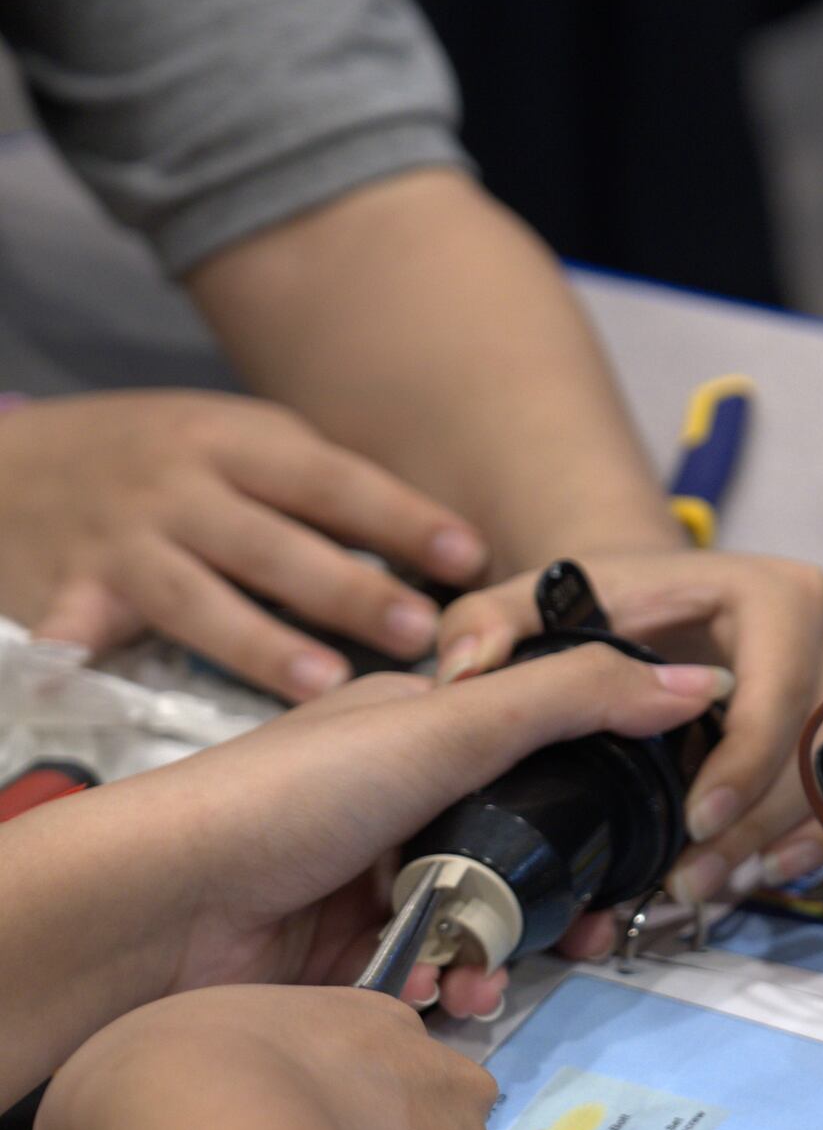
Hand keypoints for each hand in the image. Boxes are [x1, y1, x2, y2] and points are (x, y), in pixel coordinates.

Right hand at [0, 390, 489, 699]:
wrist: (8, 457)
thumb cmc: (151, 456)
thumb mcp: (232, 440)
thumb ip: (311, 485)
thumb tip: (429, 539)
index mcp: (234, 442)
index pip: (332, 480)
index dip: (401, 518)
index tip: (470, 557)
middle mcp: (179, 488)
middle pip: (273, 543)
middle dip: (349, 588)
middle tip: (421, 630)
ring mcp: (120, 542)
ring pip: (197, 597)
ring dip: (262, 643)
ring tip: (329, 685)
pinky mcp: (61, 590)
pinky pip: (77, 627)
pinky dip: (80, 655)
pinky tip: (105, 688)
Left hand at [15, 645, 728, 1024]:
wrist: (164, 907)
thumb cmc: (293, 793)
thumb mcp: (449, 725)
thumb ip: (577, 699)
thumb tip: (708, 680)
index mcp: (427, 723)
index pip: (549, 744)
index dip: (607, 787)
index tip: (656, 830)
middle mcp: (408, 796)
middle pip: (528, 844)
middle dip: (562, 894)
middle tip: (596, 927)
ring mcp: (381, 876)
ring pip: (488, 917)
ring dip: (503, 955)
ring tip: (493, 978)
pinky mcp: (357, 950)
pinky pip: (439, 971)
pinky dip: (452, 989)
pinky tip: (445, 997)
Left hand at [432, 549, 822, 900]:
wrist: (655, 613)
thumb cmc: (597, 610)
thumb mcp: (525, 603)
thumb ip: (485, 627)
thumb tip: (474, 672)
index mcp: (773, 594)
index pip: (781, 690)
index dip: (746, 764)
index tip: (693, 824)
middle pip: (822, 746)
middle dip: (759, 825)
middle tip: (691, 881)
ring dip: (795, 842)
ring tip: (718, 885)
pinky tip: (765, 870)